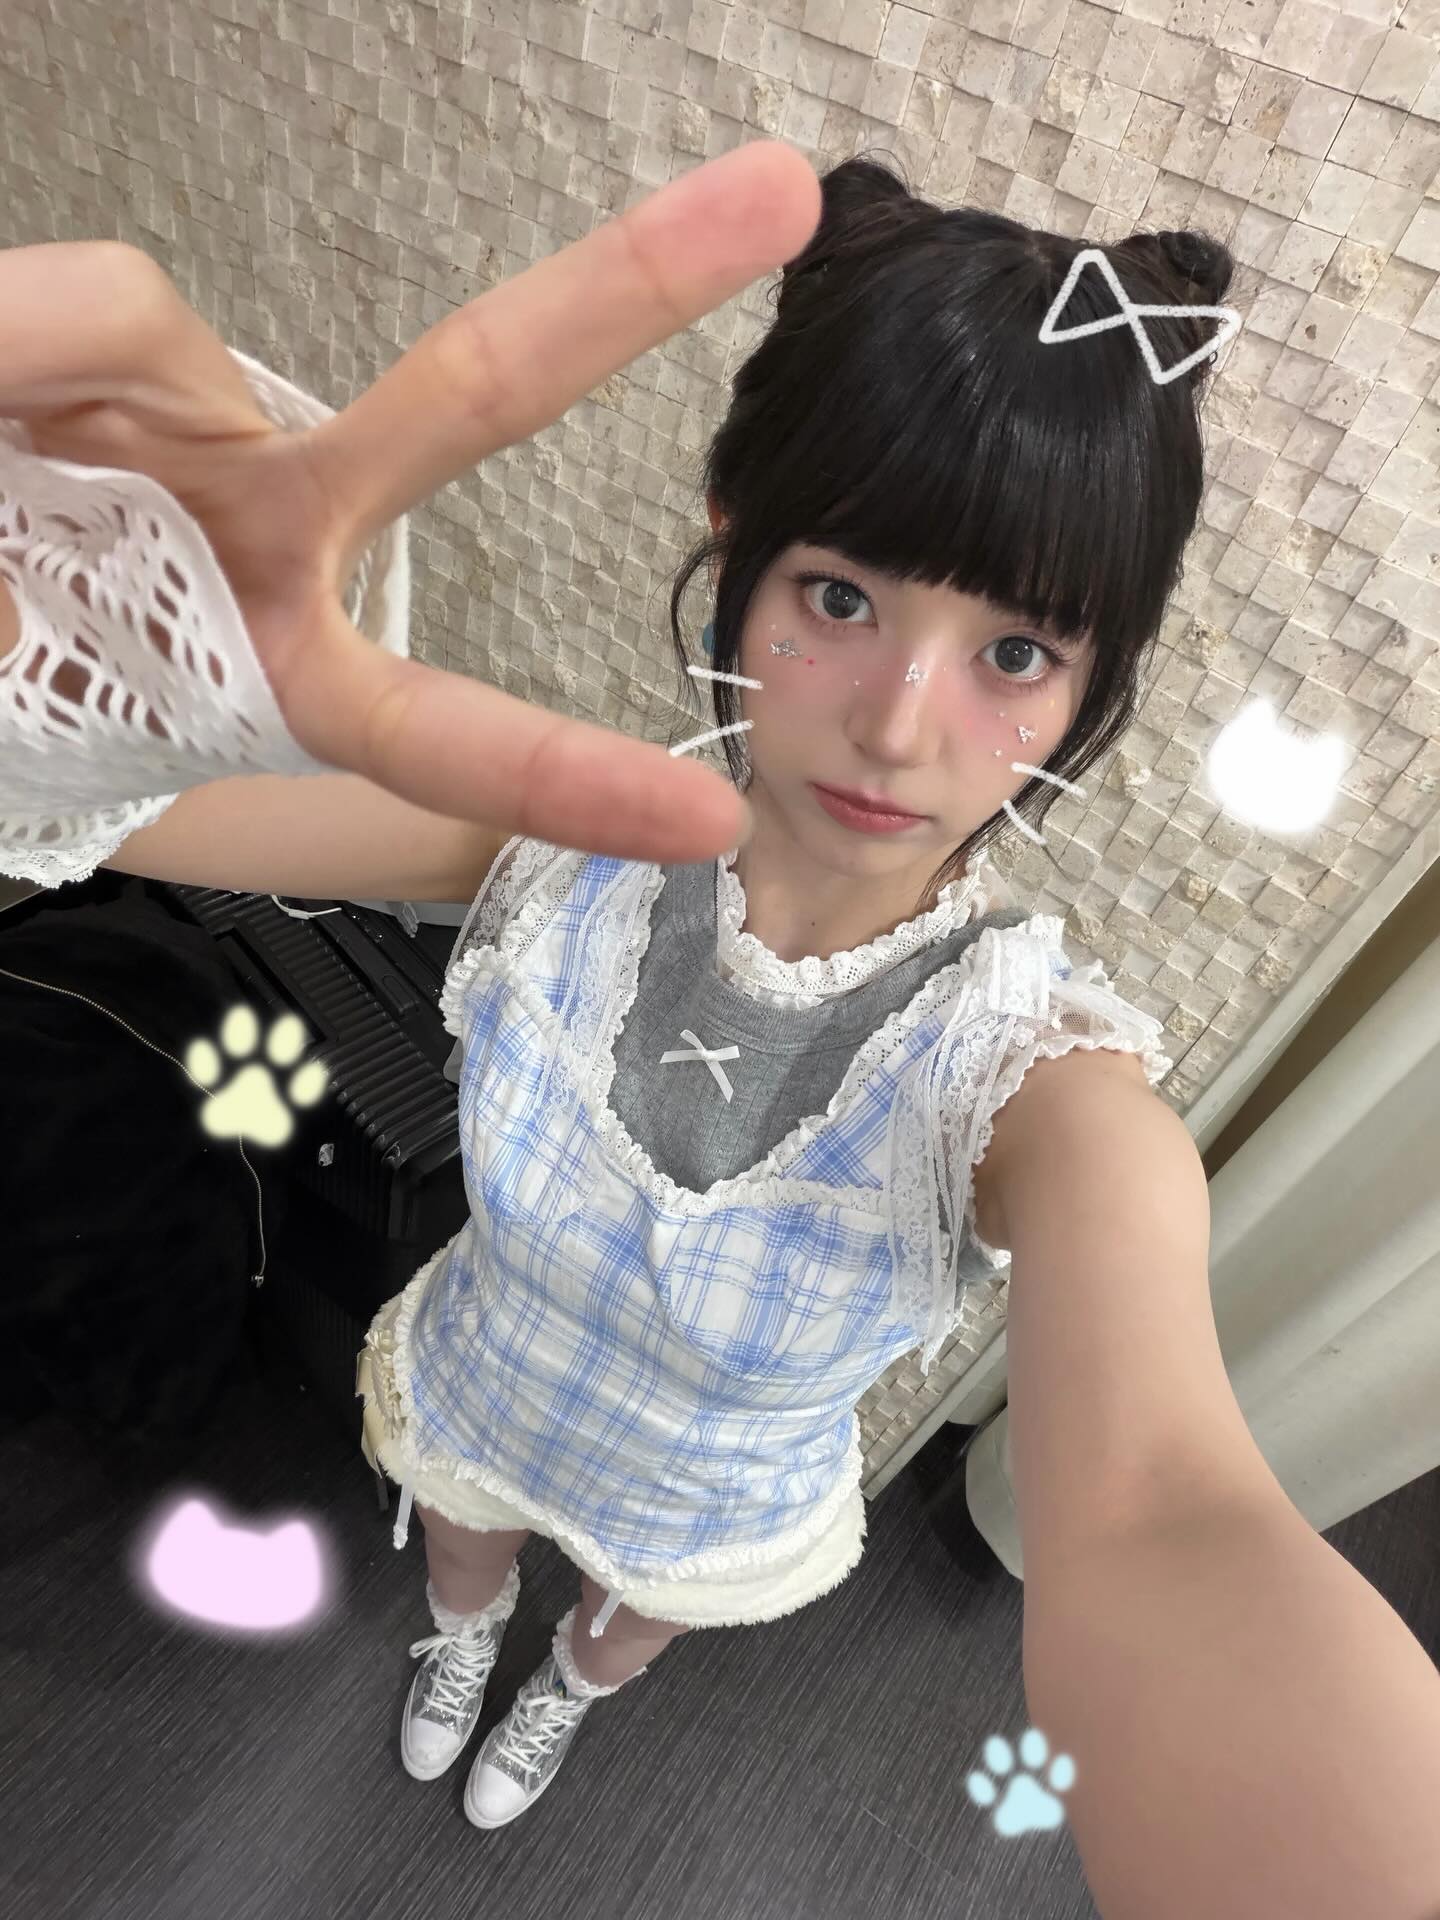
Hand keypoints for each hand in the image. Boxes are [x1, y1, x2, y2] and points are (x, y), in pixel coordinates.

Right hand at [0, 142, 819, 864]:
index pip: (439, 727)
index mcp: (281, 663)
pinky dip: (10, 352)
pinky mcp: (125, 335)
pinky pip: (78, 304)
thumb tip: (21, 525)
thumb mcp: (21, 684)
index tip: (704, 825)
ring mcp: (215, 418)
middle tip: (781, 190)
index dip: (557, 780)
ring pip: (141, 321)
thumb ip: (44, 622)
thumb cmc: (12, 661)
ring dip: (23, 386)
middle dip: (620, 289)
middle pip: (471, 392)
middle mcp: (277, 519)